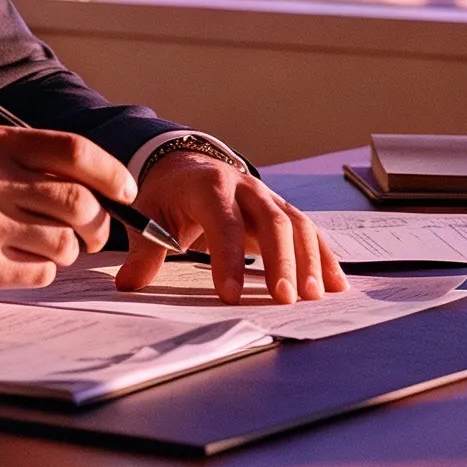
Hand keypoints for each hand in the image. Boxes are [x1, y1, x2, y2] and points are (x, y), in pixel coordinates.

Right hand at [0, 127, 131, 302]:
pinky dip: (40, 271)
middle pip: (80, 203)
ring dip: (67, 251)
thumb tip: (94, 181)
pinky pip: (41, 271)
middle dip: (97, 223)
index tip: (124, 191)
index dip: (111, 173)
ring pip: (65, 242)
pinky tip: (17, 263)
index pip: (75, 152)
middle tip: (92, 233)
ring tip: (44, 248)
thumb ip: (27, 161)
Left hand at [114, 152, 347, 304]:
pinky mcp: (282, 210)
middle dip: (280, 262)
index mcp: (209, 186)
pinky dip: (325, 256)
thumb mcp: (148, 215)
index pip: (224, 222)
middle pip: (272, 222)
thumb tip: (129, 283)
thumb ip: (144, 249)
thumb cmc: (168, 195)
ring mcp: (268, 197)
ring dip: (309, 261)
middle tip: (283, 299)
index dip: (228, 258)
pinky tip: (336, 284)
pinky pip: (309, 231)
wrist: (187, 166)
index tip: (229, 294)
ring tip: (314, 296)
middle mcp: (245, 187)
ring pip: (298, 225)